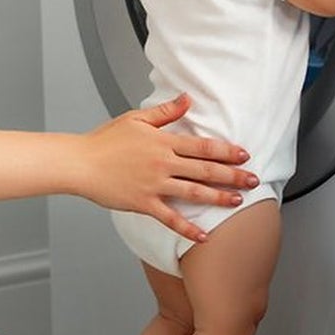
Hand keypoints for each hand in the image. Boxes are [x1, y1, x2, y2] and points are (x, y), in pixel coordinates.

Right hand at [79, 94, 256, 240]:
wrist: (80, 163)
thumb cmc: (105, 140)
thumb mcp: (136, 118)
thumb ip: (166, 112)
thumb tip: (187, 99)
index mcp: (163, 142)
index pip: (203, 146)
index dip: (227, 151)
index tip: (244, 155)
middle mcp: (163, 164)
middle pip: (205, 170)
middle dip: (233, 175)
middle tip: (254, 180)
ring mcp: (154, 185)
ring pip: (193, 193)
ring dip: (218, 198)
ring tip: (237, 201)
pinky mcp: (143, 203)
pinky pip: (170, 218)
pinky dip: (188, 228)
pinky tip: (203, 235)